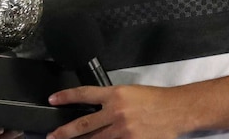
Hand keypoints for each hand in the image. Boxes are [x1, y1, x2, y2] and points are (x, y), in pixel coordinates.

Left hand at [46, 85, 188, 138]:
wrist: (176, 110)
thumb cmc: (155, 100)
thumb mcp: (130, 92)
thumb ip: (111, 101)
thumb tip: (93, 110)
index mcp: (115, 94)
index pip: (85, 94)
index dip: (66, 97)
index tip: (53, 99)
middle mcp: (116, 112)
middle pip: (84, 124)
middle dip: (65, 132)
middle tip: (52, 136)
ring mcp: (123, 131)